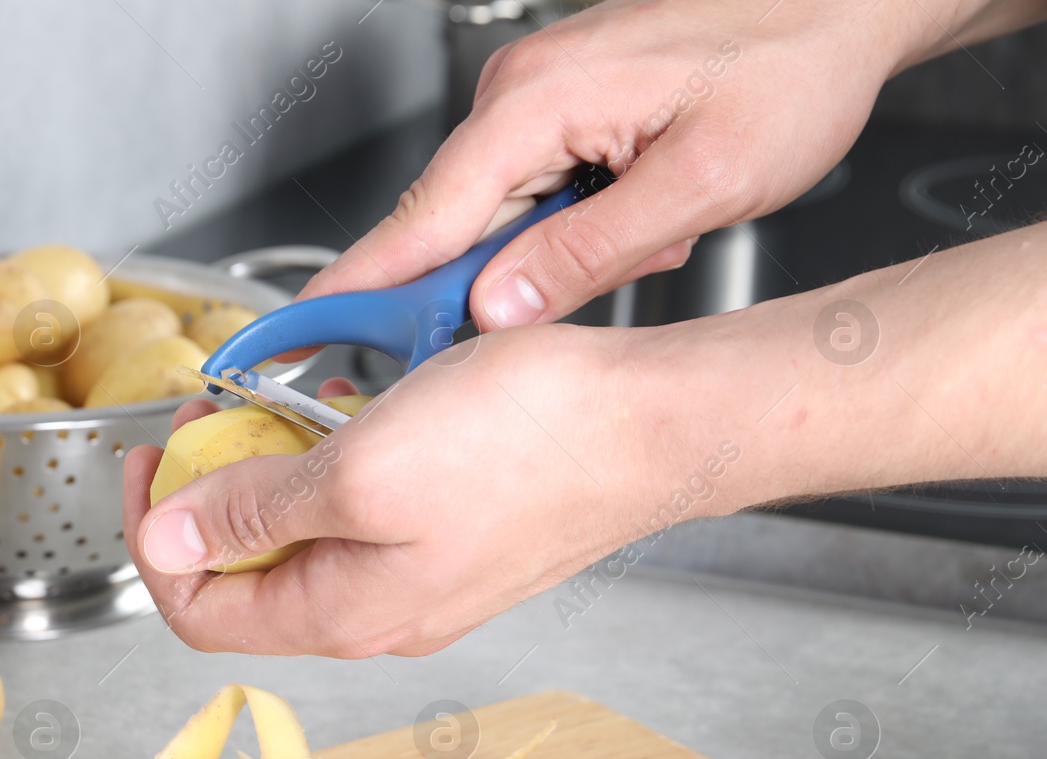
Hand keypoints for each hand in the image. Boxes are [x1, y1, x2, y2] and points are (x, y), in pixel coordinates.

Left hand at [123, 328, 685, 656]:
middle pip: (248, 577)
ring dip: (273, 472)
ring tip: (277, 404)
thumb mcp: (357, 471)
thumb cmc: (525, 445)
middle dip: (210, 495)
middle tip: (211, 417)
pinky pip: (363, 516)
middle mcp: (378, 611)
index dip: (153, 540)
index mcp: (343, 613)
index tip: (151, 461)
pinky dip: (334, 464)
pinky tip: (347, 412)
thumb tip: (168, 540)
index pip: (200, 613)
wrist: (651, 426)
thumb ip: (252, 513)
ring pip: (306, 539)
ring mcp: (421, 578)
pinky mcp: (455, 538)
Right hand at [283, 0, 1014, 337]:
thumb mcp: (699, 181)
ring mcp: (535, 101)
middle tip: (515, 340)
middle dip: (480, 289)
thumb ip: (589, 250)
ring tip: (648, 240)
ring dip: (548, 257)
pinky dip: (569, 227)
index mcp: (536, 102)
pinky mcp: (559, 112)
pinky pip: (530, 193)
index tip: (302, 338)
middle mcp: (519, 95)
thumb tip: (499, 309)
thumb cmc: (790, 65)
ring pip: (494, 216)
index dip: (361, 290)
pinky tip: (640, 223)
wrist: (841, 3)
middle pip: (446, 224)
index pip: (421, 218)